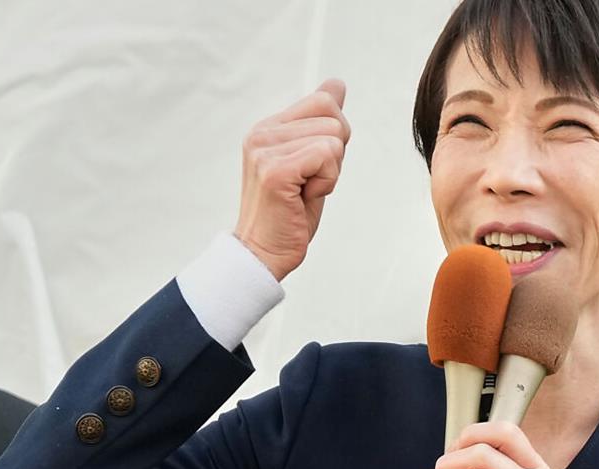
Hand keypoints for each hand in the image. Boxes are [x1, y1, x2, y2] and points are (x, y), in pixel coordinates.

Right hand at [234, 78, 350, 280]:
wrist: (263, 253)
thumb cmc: (288, 213)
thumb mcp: (309, 160)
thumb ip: (320, 123)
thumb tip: (336, 84)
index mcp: (268, 127)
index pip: (324, 100)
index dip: (335, 136)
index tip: (313, 166)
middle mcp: (262, 132)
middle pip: (334, 118)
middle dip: (335, 156)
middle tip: (309, 182)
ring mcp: (265, 150)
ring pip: (334, 140)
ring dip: (330, 172)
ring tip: (303, 191)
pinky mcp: (275, 170)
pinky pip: (328, 156)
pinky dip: (327, 182)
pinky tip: (304, 198)